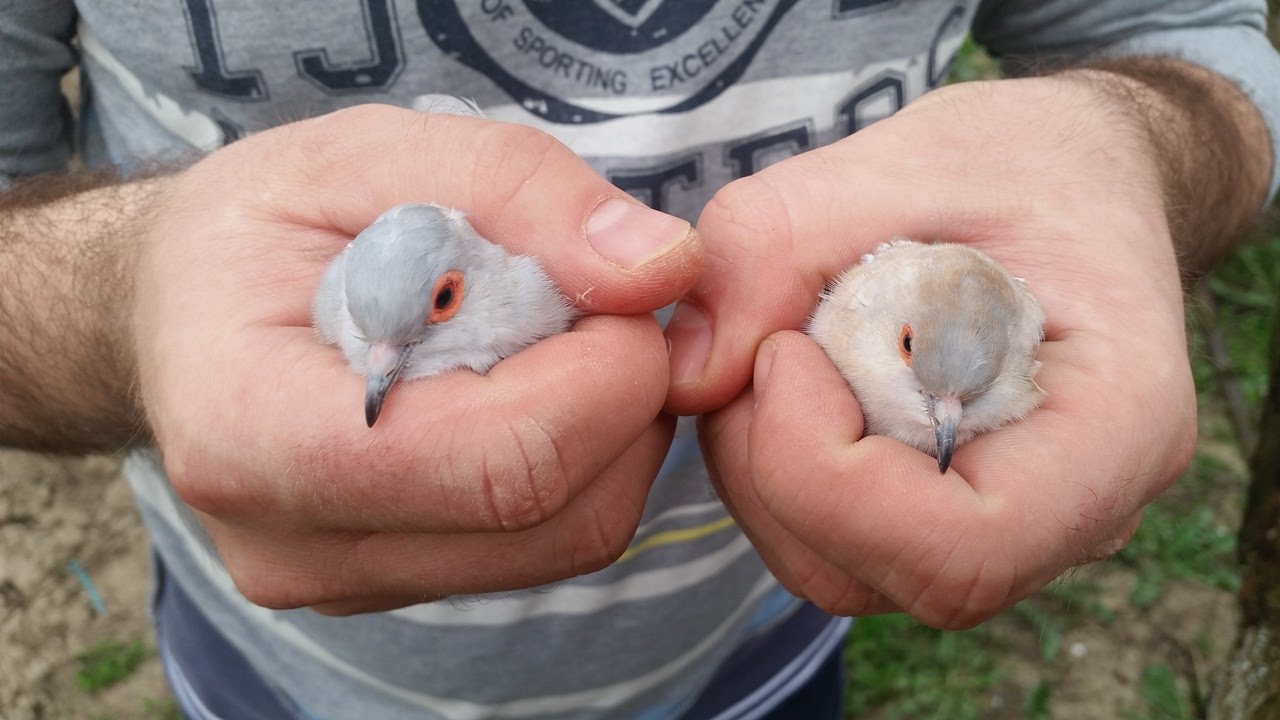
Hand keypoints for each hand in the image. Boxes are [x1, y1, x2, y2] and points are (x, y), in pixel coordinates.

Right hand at [132, 105, 700, 613]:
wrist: (182, 310)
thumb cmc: (264, 223)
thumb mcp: (376, 152)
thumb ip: (520, 192)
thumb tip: (662, 267)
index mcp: (256, 430)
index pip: (505, 460)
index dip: (607, 371)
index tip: (612, 286)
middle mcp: (293, 542)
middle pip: (554, 514)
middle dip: (622, 396)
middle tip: (590, 300)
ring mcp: (342, 581)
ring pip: (569, 538)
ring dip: (610, 429)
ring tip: (549, 339)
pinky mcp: (388, 586)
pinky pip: (543, 543)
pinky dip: (578, 460)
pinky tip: (528, 389)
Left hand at [665, 75, 1194, 627]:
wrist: (1075, 180)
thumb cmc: (1021, 161)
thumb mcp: (897, 159)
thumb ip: (775, 245)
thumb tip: (684, 373)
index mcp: (1114, 431)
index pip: (961, 550)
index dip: (829, 473)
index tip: (783, 352)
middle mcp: (1074, 515)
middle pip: (881, 572)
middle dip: (774, 466)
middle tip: (764, 341)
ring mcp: (1009, 530)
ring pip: (840, 568)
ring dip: (762, 467)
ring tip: (779, 349)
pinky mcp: (944, 520)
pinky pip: (834, 540)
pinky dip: (777, 466)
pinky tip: (795, 379)